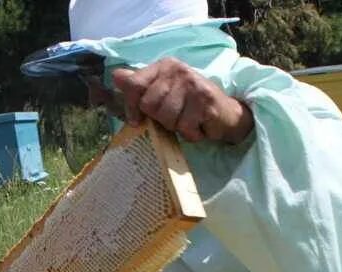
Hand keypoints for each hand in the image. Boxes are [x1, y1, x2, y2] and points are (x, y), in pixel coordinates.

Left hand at [112, 58, 253, 143]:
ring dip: (176, 128)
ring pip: (166, 118)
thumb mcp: (163, 93)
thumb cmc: (189, 105)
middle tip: (175, 117)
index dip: (131, 106)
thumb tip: (116, 76)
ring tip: (187, 120)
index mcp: (164, 66)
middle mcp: (177, 70)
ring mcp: (192, 84)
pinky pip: (184, 127)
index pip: (134, 84)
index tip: (136, 120)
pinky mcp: (205, 100)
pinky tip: (198, 125)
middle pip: (149, 105)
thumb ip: (139, 86)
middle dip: (159, 119)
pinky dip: (190, 134)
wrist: (225, 114)